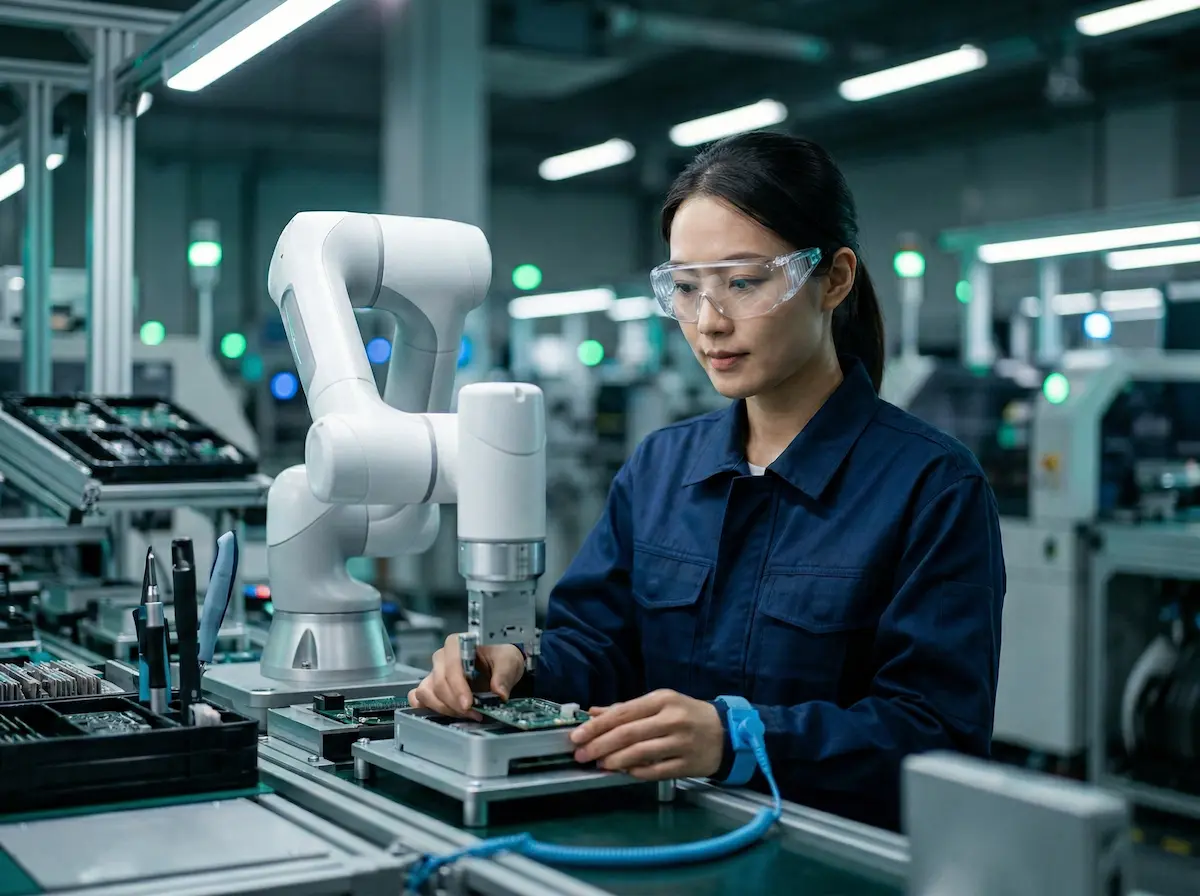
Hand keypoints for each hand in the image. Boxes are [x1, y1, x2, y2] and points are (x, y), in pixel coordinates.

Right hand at [408, 634, 524, 717]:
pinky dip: (428, 708)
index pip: (451, 665)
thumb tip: (499, 693)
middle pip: (438, 683)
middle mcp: (442, 658)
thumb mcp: (508, 662)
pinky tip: (445, 713)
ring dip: (444, 708)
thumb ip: (504, 676)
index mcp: (458, 644)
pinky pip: (418, 699)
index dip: (457, 686)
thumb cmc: (500, 660)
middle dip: (455, 703)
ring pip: (426, 693)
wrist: (500, 668)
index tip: (468, 703)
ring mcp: (434, 673)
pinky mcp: (431, 688)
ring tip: (465, 715)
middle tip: (473, 713)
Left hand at [569, 689, 724, 780]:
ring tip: (599, 764)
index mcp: (662, 700)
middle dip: (600, 745)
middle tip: (581, 755)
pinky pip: (655, 770)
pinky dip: (636, 772)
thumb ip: (626, 709)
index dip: (597, 726)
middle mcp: (671, 719)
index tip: (577, 736)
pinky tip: (623, 772)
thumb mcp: (659, 704)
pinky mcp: (687, 765)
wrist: (726, 733)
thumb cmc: (687, 715)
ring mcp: (680, 743)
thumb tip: (593, 712)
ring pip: (640, 753)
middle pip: (628, 733)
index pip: (623, 713)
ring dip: (615, 760)